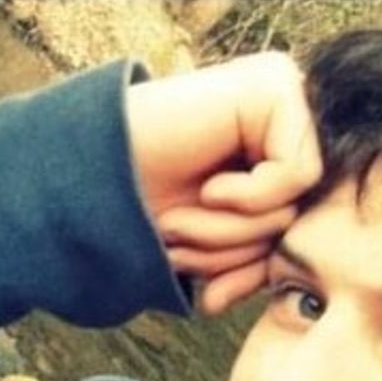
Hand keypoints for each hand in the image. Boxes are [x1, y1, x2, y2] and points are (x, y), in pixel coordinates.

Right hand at [126, 52, 321, 313]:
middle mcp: (283, 119)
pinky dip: (248, 197)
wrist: (82, 181)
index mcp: (270, 152)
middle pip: (299, 222)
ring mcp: (282, 95)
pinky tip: (209, 186)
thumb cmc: (140, 216)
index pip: (297, 236)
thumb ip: (256, 263)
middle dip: (238, 252)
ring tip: (183, 218)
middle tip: (183, 240)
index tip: (212, 295)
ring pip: (297, 203)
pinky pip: (296, 172)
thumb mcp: (212, 252)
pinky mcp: (275, 86)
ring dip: (234, 231)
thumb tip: (293, 285)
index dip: (255, 273)